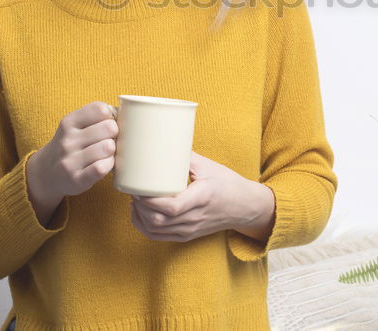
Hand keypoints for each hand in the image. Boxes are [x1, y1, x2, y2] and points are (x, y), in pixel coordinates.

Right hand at [26, 101, 118, 224]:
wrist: (46, 173)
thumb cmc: (72, 145)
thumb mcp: (75, 126)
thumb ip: (97, 117)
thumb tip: (129, 113)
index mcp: (69, 122)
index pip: (101, 109)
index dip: (111, 116)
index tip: (108, 124)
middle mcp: (67, 140)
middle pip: (109, 127)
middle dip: (115, 134)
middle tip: (111, 140)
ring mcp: (70, 160)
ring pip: (108, 147)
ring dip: (114, 151)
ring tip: (108, 153)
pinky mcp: (76, 179)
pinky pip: (102, 168)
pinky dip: (109, 165)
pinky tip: (106, 164)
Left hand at [130, 152, 275, 242]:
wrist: (245, 206)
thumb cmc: (227, 183)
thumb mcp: (208, 166)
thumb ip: (184, 156)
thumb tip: (161, 141)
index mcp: (202, 197)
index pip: (171, 207)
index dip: (149, 200)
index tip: (138, 187)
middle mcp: (195, 217)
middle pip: (158, 220)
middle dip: (139, 206)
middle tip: (132, 189)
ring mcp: (191, 229)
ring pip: (156, 230)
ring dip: (139, 216)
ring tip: (134, 200)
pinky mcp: (187, 235)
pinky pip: (160, 236)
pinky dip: (144, 227)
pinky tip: (139, 214)